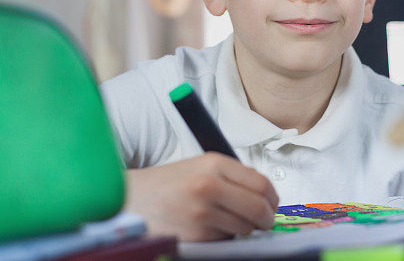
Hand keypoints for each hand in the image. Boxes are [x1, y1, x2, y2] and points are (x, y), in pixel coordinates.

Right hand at [124, 152, 278, 240]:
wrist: (130, 199)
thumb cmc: (168, 183)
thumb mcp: (200, 166)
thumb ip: (233, 176)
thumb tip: (266, 195)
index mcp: (214, 164)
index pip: (262, 183)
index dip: (273, 198)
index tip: (272, 204)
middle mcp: (209, 186)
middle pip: (259, 208)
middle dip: (266, 218)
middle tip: (265, 220)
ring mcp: (202, 213)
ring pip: (245, 227)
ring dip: (242, 227)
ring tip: (224, 219)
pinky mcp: (195, 235)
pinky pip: (224, 239)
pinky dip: (222, 235)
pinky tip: (205, 226)